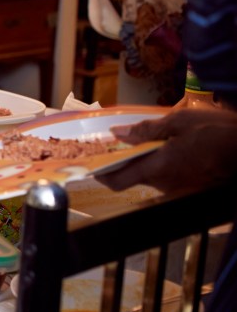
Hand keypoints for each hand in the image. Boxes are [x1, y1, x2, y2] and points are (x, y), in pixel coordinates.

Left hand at [97, 107, 236, 194]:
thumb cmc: (218, 131)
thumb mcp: (178, 122)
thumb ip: (145, 130)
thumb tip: (117, 133)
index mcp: (158, 168)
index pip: (117, 181)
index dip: (100, 174)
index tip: (92, 163)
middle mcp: (166, 184)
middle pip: (133, 177)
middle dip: (125, 162)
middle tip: (121, 143)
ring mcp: (181, 189)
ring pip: (153, 177)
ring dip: (147, 162)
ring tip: (151, 141)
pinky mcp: (194, 189)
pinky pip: (171, 179)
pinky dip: (165, 166)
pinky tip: (173, 150)